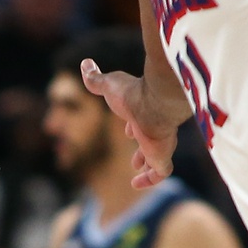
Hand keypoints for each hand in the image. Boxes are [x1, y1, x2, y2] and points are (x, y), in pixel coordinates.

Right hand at [80, 59, 179, 187]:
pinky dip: (150, 180)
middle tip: (136, 160)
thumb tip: (85, 63)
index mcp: (143, 110)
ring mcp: (160, 142)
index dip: (132, 126)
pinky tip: (136, 184)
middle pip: (150, 141)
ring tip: (137, 171)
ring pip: (157, 157)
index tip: (127, 129)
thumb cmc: (132, 93)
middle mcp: (154, 127)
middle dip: (142, 150)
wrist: (155, 102)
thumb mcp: (107, 85)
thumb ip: (95, 78)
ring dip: (147, 166)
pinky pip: (160, 173)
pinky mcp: (162, 156)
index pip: (140, 120)